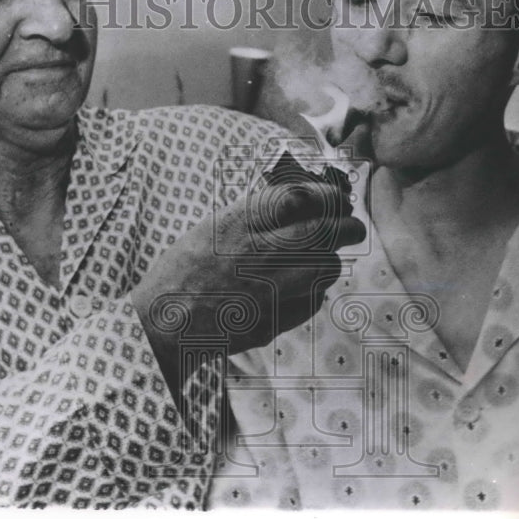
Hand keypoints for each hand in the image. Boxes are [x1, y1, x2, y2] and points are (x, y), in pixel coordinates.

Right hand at [133, 179, 365, 391]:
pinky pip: (313, 301)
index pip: (299, 197)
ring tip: (326, 258)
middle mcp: (257, 253)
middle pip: (322, 232)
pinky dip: (315, 291)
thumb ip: (255, 216)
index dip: (327, 195)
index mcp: (239, 223)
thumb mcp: (214, 227)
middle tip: (354, 227)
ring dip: (331, 260)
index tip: (339, 198)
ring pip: (325, 268)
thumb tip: (303, 203)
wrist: (165, 323)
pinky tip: (304, 287)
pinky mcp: (273, 320)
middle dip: (347, 227)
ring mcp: (268, 290)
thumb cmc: (184, 271)